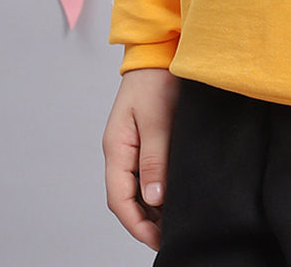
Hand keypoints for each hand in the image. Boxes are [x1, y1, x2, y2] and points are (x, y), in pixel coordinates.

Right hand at [102, 67, 180, 248]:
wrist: (160, 51)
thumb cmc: (156, 80)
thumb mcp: (157, 121)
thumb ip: (154, 160)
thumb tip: (153, 199)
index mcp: (116, 147)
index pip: (119, 198)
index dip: (136, 224)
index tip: (157, 240)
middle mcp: (121, 151)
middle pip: (126, 198)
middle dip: (144, 221)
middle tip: (170, 235)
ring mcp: (132, 146)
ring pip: (137, 188)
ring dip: (152, 207)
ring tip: (174, 220)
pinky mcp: (146, 140)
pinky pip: (146, 173)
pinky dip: (158, 189)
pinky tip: (173, 195)